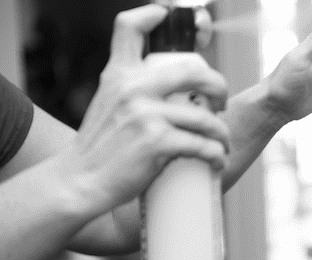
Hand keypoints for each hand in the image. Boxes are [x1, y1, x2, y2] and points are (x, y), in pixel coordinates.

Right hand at [55, 5, 230, 214]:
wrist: (80, 181)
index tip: (171, 15)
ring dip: (221, 133)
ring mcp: (146, 113)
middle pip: (194, 70)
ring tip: (221, 143)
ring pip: (205, 116)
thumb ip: (131, 87)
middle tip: (220, 104)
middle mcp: (132, 87)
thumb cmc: (101, 147)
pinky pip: (203, 145)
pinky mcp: (158, 141)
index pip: (129, 26)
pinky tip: (216, 160)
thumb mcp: (108, 103)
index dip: (154, 14)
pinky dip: (216, 155)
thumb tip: (171, 84)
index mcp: (119, 74)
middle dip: (218, 86)